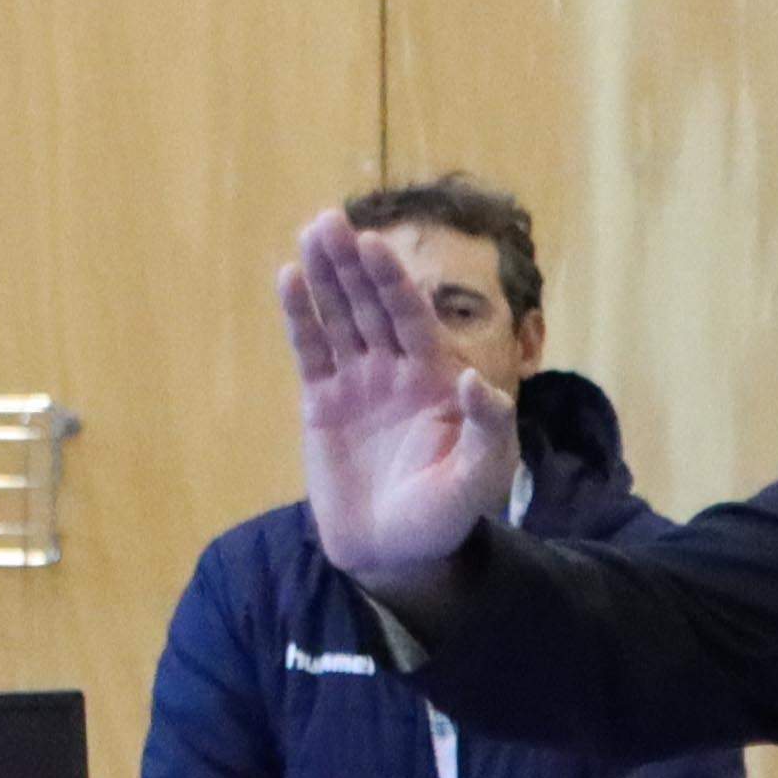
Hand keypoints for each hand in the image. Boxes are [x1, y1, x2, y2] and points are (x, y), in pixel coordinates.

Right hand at [280, 212, 520, 597]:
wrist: (395, 555)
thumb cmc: (445, 517)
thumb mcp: (479, 478)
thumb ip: (488, 429)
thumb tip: (474, 377)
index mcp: (437, 379)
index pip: (412, 319)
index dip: (393, 282)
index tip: (374, 245)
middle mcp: (396, 370)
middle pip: (372, 307)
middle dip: (352, 266)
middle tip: (330, 222)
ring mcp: (357, 383)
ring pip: (340, 319)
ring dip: (325, 277)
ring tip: (311, 232)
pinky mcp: (322, 402)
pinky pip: (311, 351)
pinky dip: (300, 317)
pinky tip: (289, 279)